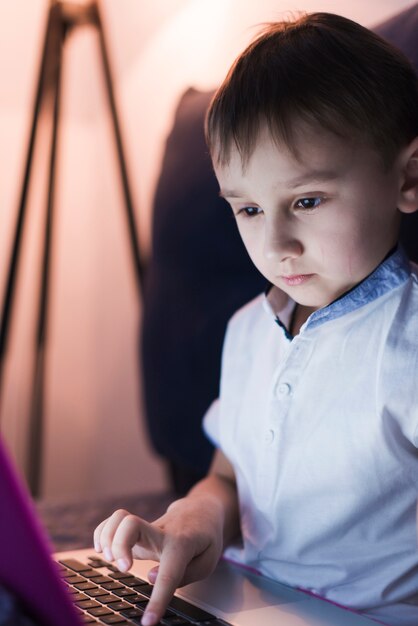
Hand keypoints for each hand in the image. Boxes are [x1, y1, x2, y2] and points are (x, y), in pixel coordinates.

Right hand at [93, 495, 224, 625]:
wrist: (200, 511)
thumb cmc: (204, 539)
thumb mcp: (208, 560)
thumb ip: (185, 574)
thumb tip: (152, 578)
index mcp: (182, 545)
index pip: (169, 574)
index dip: (157, 600)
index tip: (147, 622)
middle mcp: (161, 533)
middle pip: (132, 524)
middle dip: (120, 545)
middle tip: (124, 568)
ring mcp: (146, 527)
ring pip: (120, 519)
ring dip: (107, 539)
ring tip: (110, 560)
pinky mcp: (136, 528)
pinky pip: (113, 521)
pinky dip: (101, 533)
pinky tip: (101, 549)